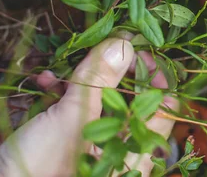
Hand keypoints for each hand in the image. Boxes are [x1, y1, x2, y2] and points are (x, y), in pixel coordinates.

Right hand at [0, 38, 177, 176]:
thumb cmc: (41, 165)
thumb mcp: (74, 117)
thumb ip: (101, 79)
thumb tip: (123, 43)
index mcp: (135, 153)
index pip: (165, 106)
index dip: (154, 75)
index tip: (136, 51)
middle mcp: (121, 153)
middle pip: (130, 99)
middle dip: (110, 71)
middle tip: (99, 50)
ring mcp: (94, 149)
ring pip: (100, 101)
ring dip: (81, 80)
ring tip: (60, 70)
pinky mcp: (69, 146)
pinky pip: (76, 112)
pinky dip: (64, 95)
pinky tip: (45, 83)